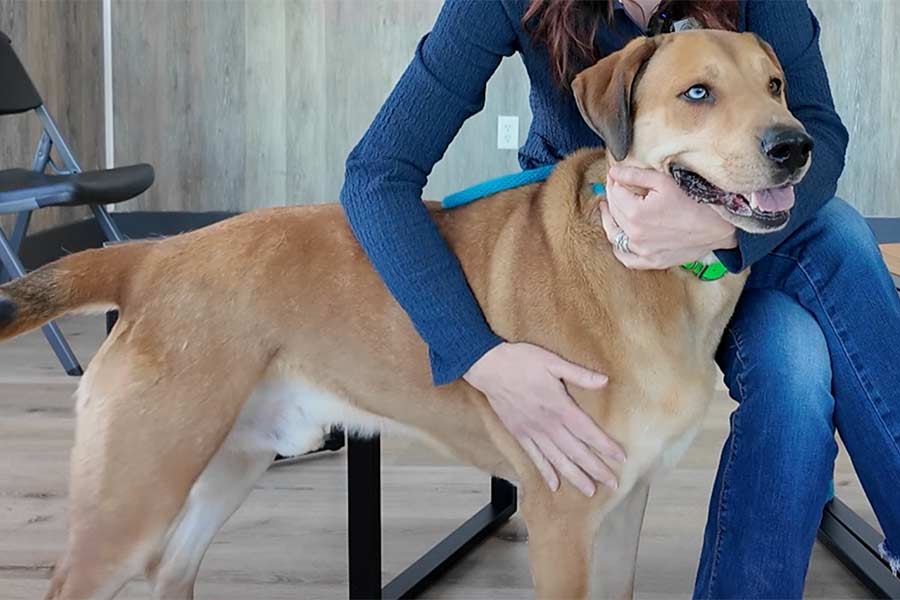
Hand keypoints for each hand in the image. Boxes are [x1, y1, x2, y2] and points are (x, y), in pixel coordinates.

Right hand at [463, 342, 624, 496]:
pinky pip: (534, 457)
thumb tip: (604, 380)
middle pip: (576, 451)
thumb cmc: (521, 361)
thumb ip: (579, 374)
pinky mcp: (519, 433)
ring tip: (589, 491)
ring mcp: (532, 431)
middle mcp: (548, 424)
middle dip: (596, 469)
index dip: (605, 446)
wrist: (488, 367)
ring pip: (557, 459)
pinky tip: (555, 485)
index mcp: (559, 406)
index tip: (621, 459)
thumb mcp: (553, 362)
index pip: (588, 432)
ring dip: (575, 476)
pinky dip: (545, 472)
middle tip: (613, 484)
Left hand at [599, 165, 737, 269]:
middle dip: (612, 196)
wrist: (719, 227)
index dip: (613, 181)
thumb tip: (613, 171)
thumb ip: (635, 175)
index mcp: (636, 213)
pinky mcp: (652, 262)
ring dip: (609, 220)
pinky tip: (619, 237)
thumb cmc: (695, 202)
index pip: (615, 193)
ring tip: (608, 208)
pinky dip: (619, 249)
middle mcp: (635, 235)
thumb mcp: (664, 181)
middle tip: (614, 186)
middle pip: (614, 212)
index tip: (614, 174)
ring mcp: (643, 252)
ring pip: (615, 235)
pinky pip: (627, 259)